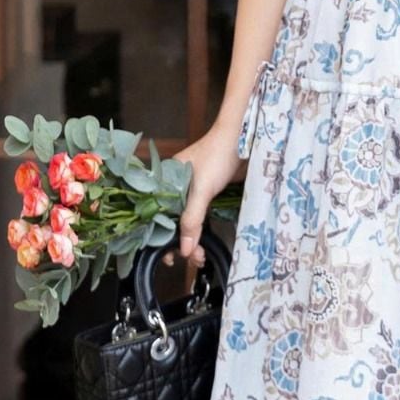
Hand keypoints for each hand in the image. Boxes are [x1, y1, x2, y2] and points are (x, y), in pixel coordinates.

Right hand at [167, 123, 243, 260]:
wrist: (244, 140)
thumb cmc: (218, 156)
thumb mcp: (201, 190)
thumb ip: (192, 219)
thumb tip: (185, 250)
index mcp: (165, 180)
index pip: (155, 214)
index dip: (159, 236)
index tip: (167, 255)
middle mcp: (175, 186)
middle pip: (170, 221)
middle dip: (178, 242)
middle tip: (188, 259)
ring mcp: (192, 190)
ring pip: (186, 221)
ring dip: (191, 240)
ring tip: (199, 257)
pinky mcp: (208, 193)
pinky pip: (199, 217)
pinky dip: (200, 231)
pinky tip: (203, 244)